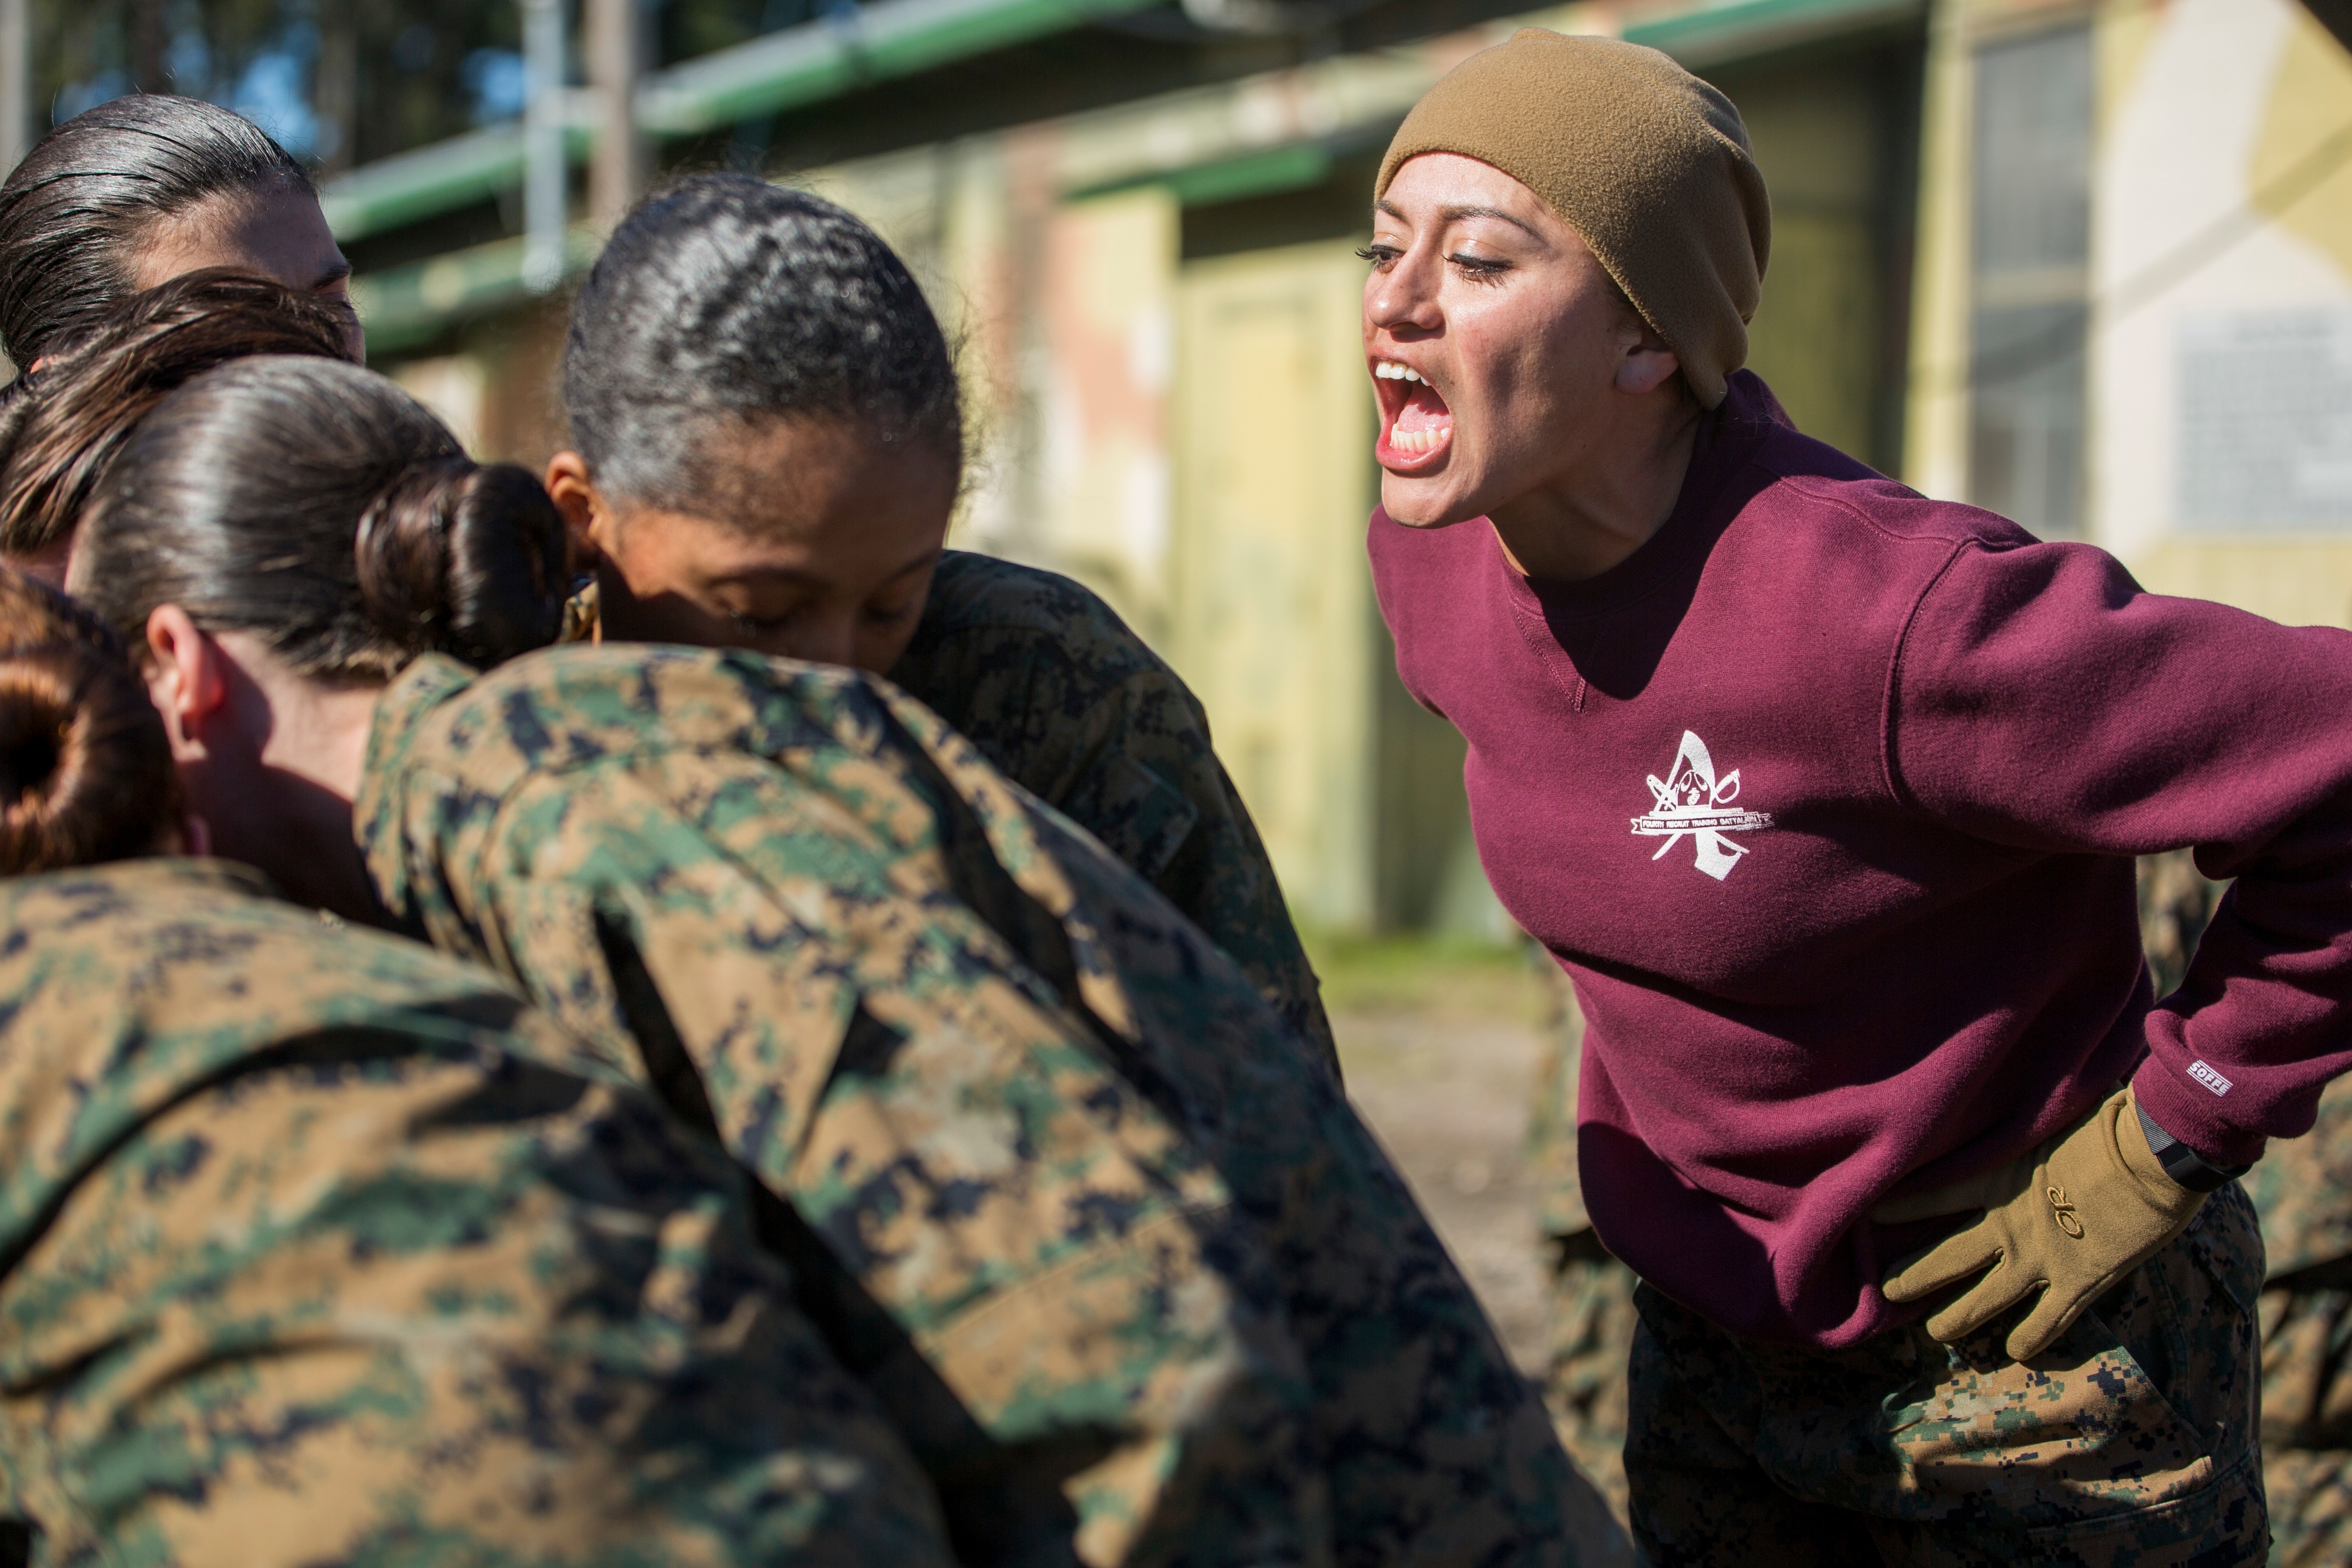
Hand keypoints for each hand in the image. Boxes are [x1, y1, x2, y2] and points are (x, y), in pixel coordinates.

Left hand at [1873, 1085, 2204, 1360]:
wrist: (2155, 1155)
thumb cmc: (2105, 1125)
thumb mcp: (2044, 1123)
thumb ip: (2018, 1136)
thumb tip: (2006, 1116)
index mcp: (1997, 1180)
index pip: (1933, 1195)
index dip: (1903, 1207)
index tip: (1874, 1217)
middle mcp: (2008, 1226)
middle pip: (1945, 1259)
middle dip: (1913, 1278)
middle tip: (1888, 1292)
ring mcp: (2040, 1260)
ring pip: (1984, 1301)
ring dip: (1956, 1319)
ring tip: (1936, 1331)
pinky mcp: (2078, 1284)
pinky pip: (2045, 1324)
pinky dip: (2029, 1341)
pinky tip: (2015, 1351)